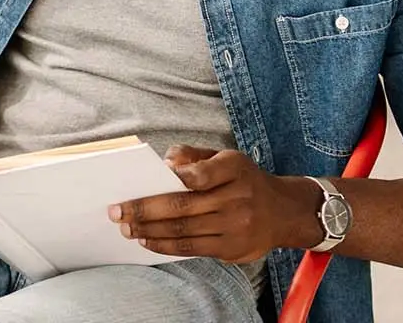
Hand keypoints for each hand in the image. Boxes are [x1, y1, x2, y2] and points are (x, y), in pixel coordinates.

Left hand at [108, 146, 325, 262]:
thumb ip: (194, 155)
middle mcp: (237, 197)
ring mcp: (236, 225)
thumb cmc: (244, 180)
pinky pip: (192, 248)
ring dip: (149, 231)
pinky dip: (165, 245)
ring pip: (183, 230)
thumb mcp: (227, 157)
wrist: (284, 212)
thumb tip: (165, 163)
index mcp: (234, 169)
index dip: (175, 176)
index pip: (201, 173)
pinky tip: (148, 240)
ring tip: (127, 228)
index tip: (145, 179)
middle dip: (144, 210)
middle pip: (182, 206)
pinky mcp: (232, 248)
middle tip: (117, 211)